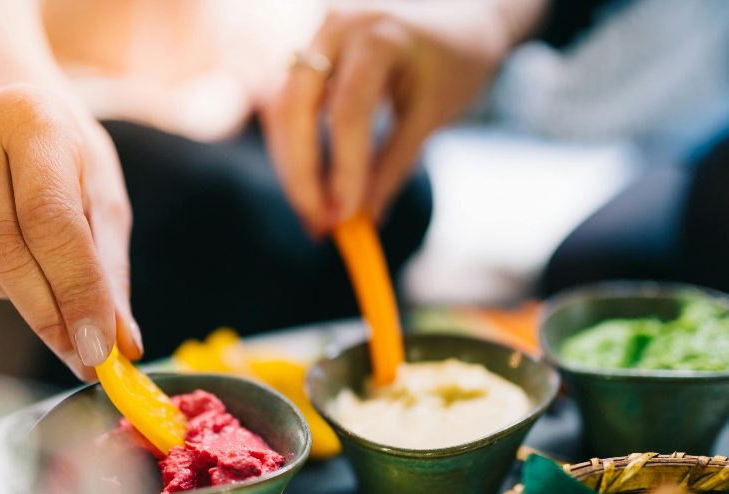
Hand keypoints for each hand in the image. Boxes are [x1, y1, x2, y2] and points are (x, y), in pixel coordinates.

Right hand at [0, 84, 142, 378]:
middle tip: (83, 356)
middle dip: (48, 314)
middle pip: (2, 250)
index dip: (75, 292)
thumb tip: (121, 344)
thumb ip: (110, 269)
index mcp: (32, 121)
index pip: (50, 221)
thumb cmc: (67, 158)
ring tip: (30, 273)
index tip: (98, 351)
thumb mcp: (103, 196)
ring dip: (3, 293)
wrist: (10, 107)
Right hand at [262, 1, 518, 234]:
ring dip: (292, 168)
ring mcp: (315, 37)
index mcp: (378, 34)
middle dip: (300, 174)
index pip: (348, 110)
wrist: (458, 16)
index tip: (345, 218)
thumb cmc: (455, 62)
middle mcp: (336, 27)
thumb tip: (364, 220)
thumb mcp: (432, 115)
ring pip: (281, 110)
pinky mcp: (307, 55)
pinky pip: (287, 107)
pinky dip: (295, 152)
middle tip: (318, 226)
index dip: (342, 169)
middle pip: (294, 107)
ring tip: (315, 219)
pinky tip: (311, 190)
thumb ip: (394, 166)